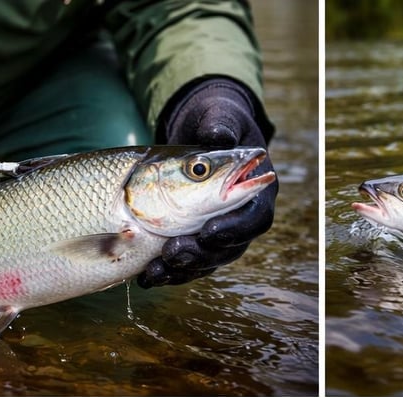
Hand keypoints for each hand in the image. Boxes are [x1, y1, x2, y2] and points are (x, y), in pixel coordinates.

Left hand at [141, 78, 275, 287]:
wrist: (200, 130)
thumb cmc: (216, 120)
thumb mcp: (219, 114)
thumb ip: (220, 124)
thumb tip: (219, 136)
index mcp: (257, 193)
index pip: (255, 220)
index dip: (234, 229)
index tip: (209, 230)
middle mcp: (242, 218)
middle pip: (231, 249)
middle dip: (202, 254)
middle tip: (174, 251)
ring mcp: (220, 232)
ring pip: (207, 262)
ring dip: (181, 269)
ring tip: (154, 271)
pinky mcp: (198, 240)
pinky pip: (188, 264)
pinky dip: (167, 272)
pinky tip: (146, 276)